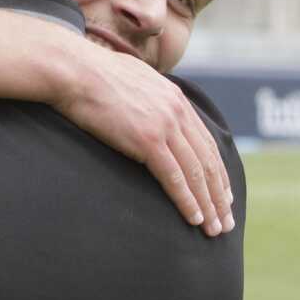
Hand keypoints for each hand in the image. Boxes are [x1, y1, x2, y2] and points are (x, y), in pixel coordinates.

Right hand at [53, 41, 232, 235]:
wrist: (73, 71)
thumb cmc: (91, 76)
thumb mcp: (132, 82)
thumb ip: (148, 98)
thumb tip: (144, 109)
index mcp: (175, 99)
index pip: (205, 143)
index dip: (217, 173)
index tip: (223, 195)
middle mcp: (177, 112)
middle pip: (207, 161)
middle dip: (219, 195)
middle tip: (226, 221)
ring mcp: (165, 125)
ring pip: (196, 173)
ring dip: (208, 205)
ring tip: (215, 229)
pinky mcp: (148, 140)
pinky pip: (174, 177)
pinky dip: (187, 200)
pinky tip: (194, 219)